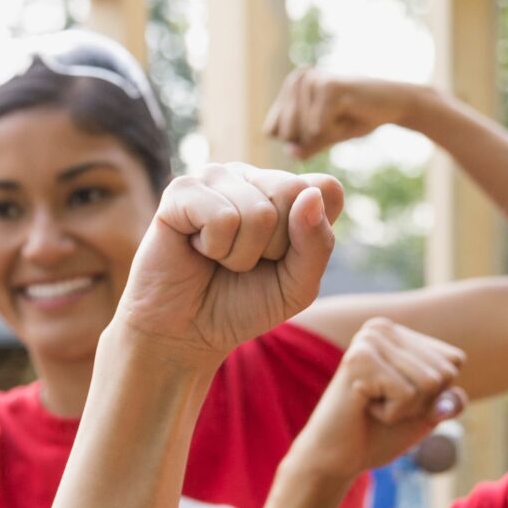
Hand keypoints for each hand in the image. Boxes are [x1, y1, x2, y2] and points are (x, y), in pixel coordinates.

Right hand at [113, 164, 344, 369]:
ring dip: (240, 255)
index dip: (311, 235)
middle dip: (274, 247)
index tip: (282, 259)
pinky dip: (214, 249)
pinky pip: (221, 218)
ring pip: (258, 212)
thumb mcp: (298, 286)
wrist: (185, 331)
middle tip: (245, 261)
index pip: (326, 189)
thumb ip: (317, 244)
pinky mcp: (181, 190)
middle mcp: (251, 176)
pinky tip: (197, 250)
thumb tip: (310, 195)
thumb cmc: (242, 304)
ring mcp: (215, 177)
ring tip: (219, 258)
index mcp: (283, 190)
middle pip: (293, 193)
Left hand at [263, 70, 426, 157]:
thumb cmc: (356, 118)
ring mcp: (311, 79)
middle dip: (313, 139)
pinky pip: (318, 130)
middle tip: (337, 120)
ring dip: (327, 135)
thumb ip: (302, 145)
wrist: (395, 104)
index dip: (298, 140)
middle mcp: (297, 78)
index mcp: (290, 86)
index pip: (272, 132)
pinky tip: (351, 113)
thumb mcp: (323, 136)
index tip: (324, 124)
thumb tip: (291, 151)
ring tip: (344, 115)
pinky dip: (337, 132)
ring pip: (302, 133)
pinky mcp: (328, 86)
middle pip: (285, 135)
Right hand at [291, 318, 466, 481]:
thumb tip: (452, 398)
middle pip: (444, 371)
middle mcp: (381, 328)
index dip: (435, 395)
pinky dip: (392, 414)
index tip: (398, 400)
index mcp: (397, 333)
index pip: (453, 361)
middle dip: (421, 402)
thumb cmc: (378, 433)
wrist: (336, 459)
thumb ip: (450, 399)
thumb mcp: (426, 414)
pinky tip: (364, 408)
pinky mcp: (359, 360)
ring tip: (373, 407)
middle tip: (383, 407)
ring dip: (407, 409)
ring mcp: (368, 341)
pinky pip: (408, 394)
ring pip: (430, 382)